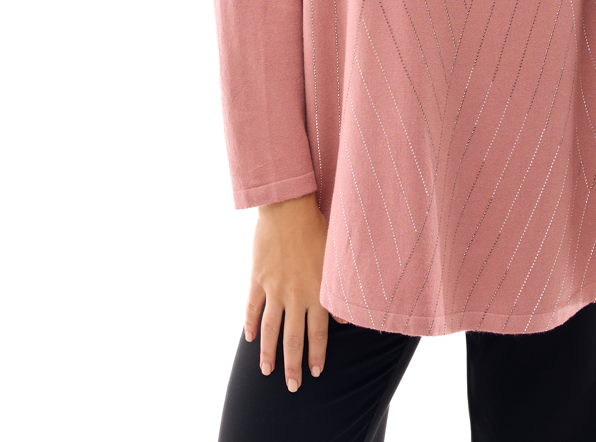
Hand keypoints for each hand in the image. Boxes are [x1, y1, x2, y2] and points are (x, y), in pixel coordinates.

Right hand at [245, 192, 329, 390]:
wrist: (288, 207)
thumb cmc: (317, 228)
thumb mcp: (335, 259)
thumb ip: (338, 291)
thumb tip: (345, 318)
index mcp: (316, 291)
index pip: (318, 333)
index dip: (317, 355)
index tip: (316, 372)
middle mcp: (295, 295)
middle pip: (293, 338)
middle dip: (293, 366)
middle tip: (291, 387)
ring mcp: (273, 288)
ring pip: (271, 329)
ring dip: (269, 353)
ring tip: (266, 372)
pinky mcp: (257, 278)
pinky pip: (252, 307)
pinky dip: (250, 324)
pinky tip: (250, 339)